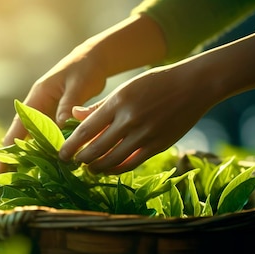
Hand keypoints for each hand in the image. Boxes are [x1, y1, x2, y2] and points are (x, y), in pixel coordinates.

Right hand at [0, 14, 166, 173]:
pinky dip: (47, 154)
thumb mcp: (77, 86)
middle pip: (20, 140)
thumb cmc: (84, 68)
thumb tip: (59, 130)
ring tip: (22, 183)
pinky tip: (48, 170)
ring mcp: (46, 115)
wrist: (94, 59)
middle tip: (5, 185)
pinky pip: (49, 141)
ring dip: (29, 160)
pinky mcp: (57, 120)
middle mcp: (36, 109)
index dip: (7, 151)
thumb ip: (67, 107)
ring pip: (34, 142)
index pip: (16, 130)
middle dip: (12, 161)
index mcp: (35, 99)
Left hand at [59, 30, 254, 174]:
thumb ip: (99, 105)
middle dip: (80, 160)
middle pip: (95, 149)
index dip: (70, 146)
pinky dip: (116, 169)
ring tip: (89, 168)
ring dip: (96, 168)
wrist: (194, 85)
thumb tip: (73, 115)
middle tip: (72, 163)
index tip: (61, 154)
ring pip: (111, 161)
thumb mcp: (125, 88)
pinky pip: (130, 164)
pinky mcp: (157, 145)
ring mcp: (144, 134)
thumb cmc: (155, 83)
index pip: (85, 130)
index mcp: (117, 102)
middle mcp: (128, 119)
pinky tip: (108, 169)